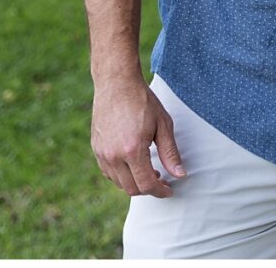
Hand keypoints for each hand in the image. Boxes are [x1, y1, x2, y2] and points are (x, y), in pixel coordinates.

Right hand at [89, 79, 184, 197]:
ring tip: (150, 172)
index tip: (169, 190)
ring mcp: (101, 154)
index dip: (160, 191)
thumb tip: (180, 175)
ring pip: (118, 183)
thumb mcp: (163, 125)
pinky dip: (122, 176)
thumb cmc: (143, 102)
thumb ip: (170, 153)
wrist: (117, 85)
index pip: (146, 184)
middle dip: (148, 189)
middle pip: (131, 188)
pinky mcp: (96, 149)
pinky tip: (134, 165)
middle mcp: (113, 156)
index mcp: (132, 150)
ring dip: (135, 183)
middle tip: (162, 181)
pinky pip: (108, 173)